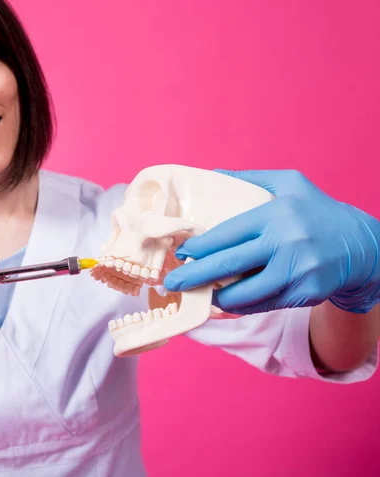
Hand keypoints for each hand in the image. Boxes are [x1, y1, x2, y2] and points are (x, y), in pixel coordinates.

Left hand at [163, 170, 379, 314]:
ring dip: (217, 297)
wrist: (362, 245)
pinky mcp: (306, 293)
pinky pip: (264, 304)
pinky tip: (226, 302)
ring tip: (199, 295)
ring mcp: (298, 271)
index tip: (181, 253)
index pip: (227, 234)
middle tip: (172, 283)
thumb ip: (251, 178)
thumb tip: (212, 175)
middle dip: (195, 276)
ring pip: (245, 292)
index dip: (200, 247)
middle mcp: (286, 242)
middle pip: (230, 264)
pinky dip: (242, 305)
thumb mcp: (290, 183)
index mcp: (276, 214)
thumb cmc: (318, 211)